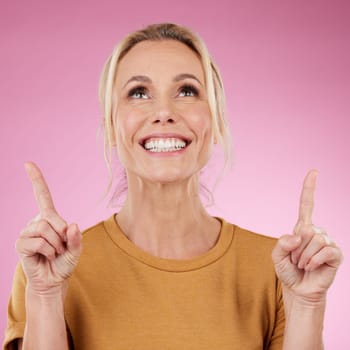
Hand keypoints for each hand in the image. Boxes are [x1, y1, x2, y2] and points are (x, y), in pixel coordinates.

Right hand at [16, 162, 81, 294]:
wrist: (53, 280)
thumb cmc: (64, 262)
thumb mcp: (76, 250)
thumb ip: (76, 239)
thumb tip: (72, 225)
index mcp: (49, 218)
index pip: (42, 195)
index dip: (36, 180)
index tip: (28, 163)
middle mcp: (36, 222)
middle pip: (51, 218)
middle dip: (62, 234)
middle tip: (61, 247)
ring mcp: (27, 233)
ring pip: (44, 229)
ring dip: (55, 244)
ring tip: (54, 252)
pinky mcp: (21, 244)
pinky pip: (37, 242)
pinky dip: (47, 250)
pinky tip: (45, 256)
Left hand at [272, 170, 342, 302]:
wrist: (298, 290)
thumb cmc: (288, 271)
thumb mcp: (276, 256)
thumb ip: (281, 243)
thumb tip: (298, 235)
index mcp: (301, 229)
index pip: (306, 205)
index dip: (309, 188)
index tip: (314, 172)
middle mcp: (316, 232)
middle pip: (306, 229)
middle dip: (296, 248)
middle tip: (296, 260)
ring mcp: (327, 242)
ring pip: (315, 240)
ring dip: (304, 256)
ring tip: (304, 264)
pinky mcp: (335, 254)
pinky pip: (325, 250)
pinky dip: (314, 261)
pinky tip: (312, 267)